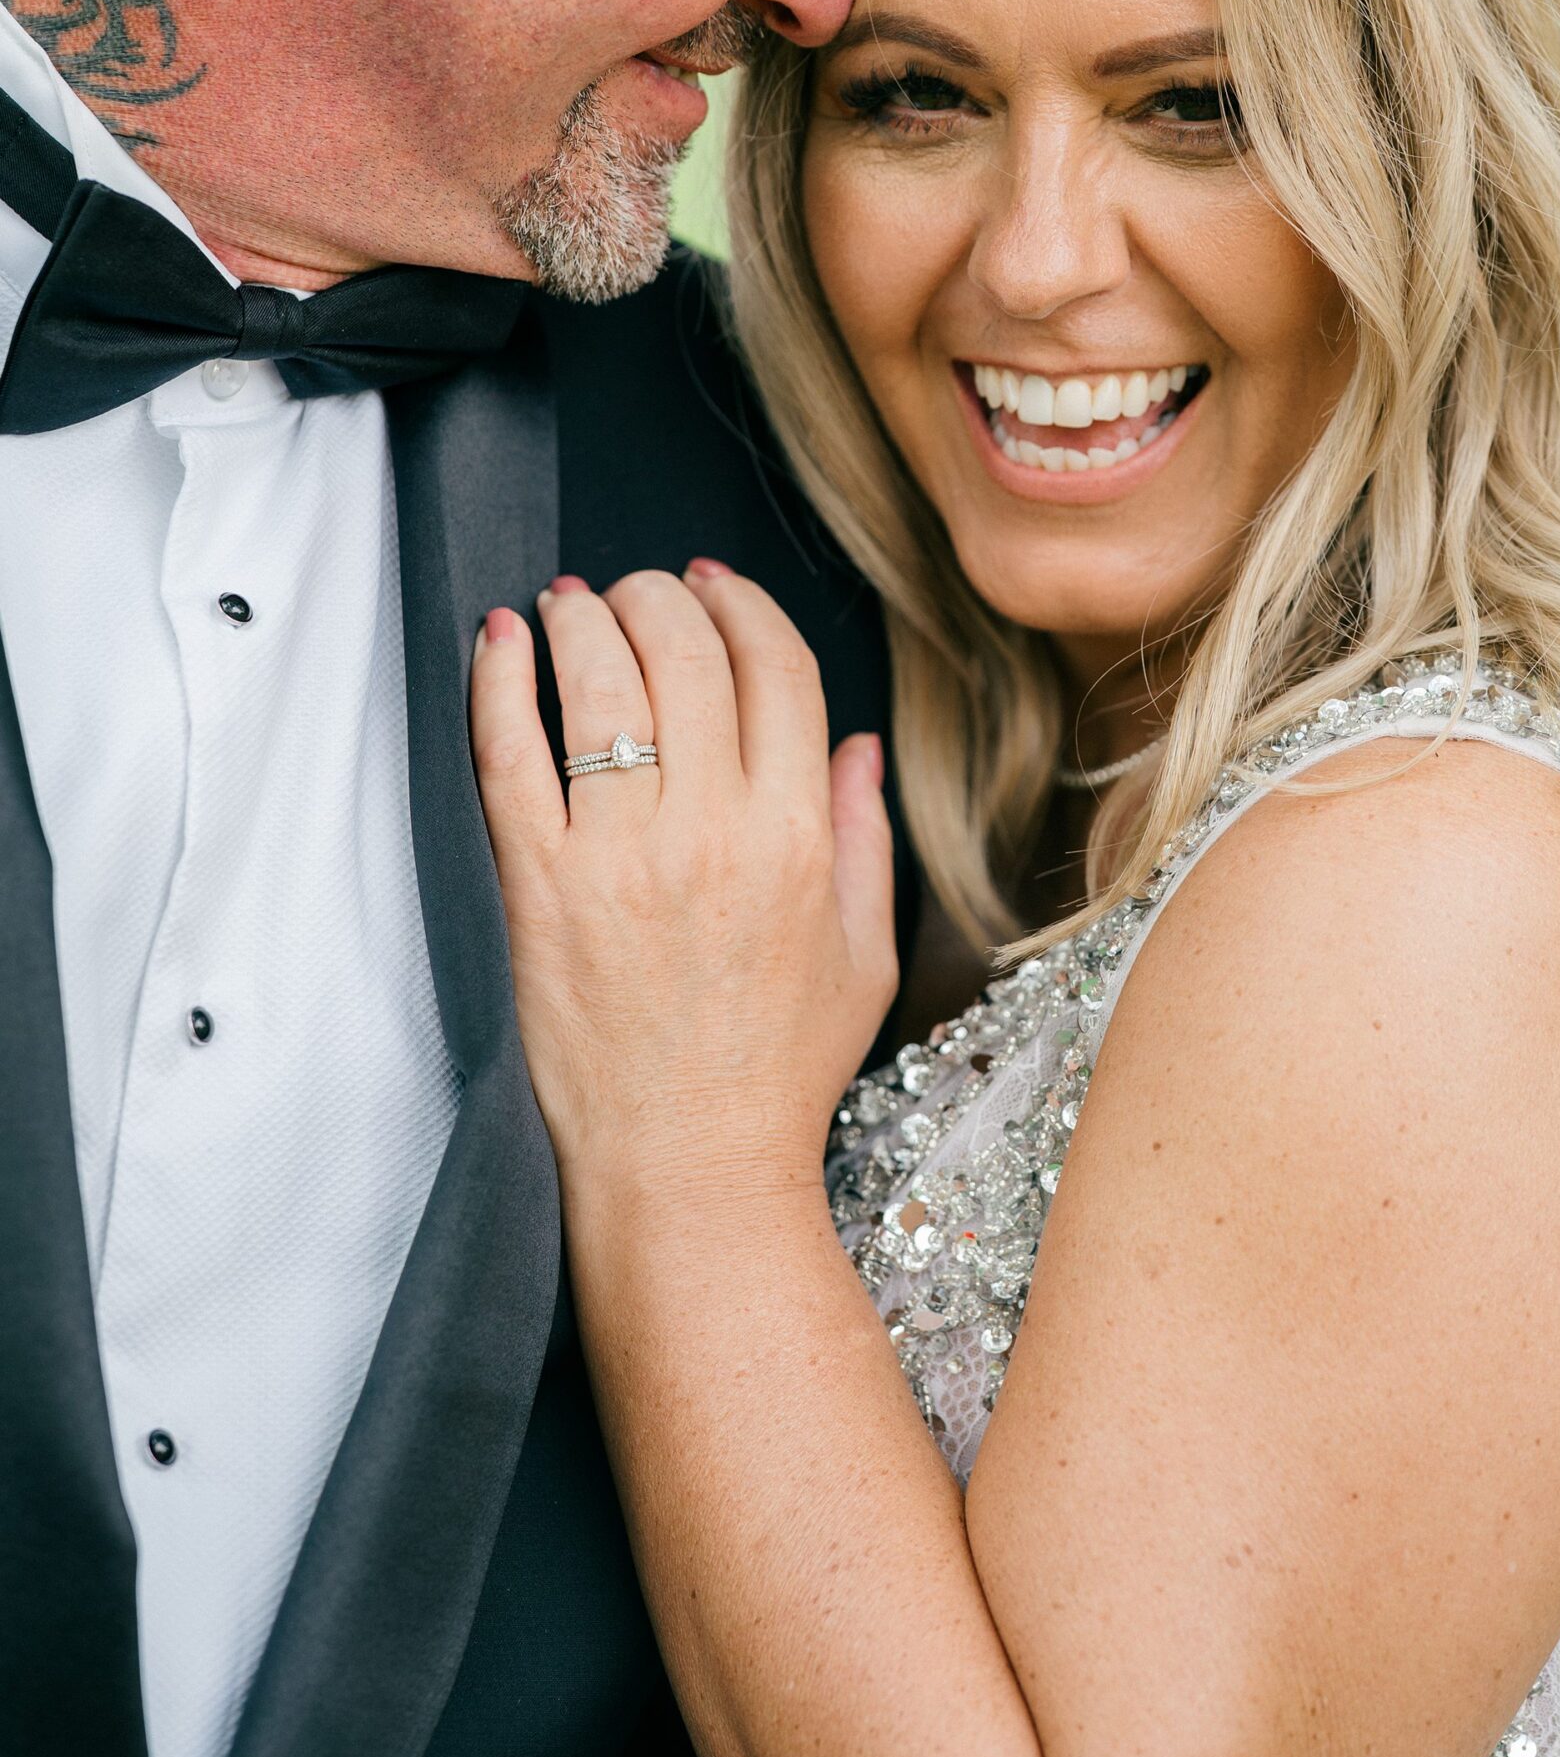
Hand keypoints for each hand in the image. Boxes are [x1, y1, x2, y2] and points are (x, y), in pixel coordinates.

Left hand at [470, 563, 898, 1190]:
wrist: (688, 1171)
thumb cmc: (775, 1074)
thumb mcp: (859, 957)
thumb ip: (862, 839)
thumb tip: (858, 745)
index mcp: (796, 839)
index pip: (777, 670)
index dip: (742, 607)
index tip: (712, 585)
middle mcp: (713, 833)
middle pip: (686, 655)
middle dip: (658, 597)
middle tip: (634, 589)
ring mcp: (620, 859)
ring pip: (600, 686)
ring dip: (583, 620)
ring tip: (568, 602)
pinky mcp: (540, 891)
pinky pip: (510, 756)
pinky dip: (500, 684)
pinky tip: (500, 644)